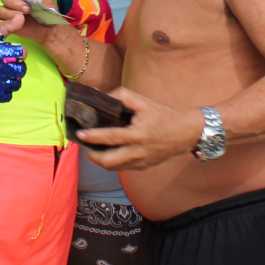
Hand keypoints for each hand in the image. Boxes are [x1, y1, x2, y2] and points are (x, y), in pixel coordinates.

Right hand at [0, 0, 55, 37]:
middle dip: (14, 2)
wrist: (50, 28)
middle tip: (27, 9)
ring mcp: (8, 11)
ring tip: (22, 18)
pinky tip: (16, 24)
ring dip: (10, 13)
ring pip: (1, 9)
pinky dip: (5, 23)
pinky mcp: (7, 23)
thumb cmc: (48, 11)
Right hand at [0, 24, 26, 102]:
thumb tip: (21, 16)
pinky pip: (8, 95)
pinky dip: (6, 91)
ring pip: (16, 83)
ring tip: (4, 73)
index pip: (22, 54)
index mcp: (1, 53)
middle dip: (17, 65)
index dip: (18, 52)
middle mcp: (1, 69)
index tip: (10, 52)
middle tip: (7, 63)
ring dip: (13, 78)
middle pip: (21, 70)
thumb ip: (7, 25)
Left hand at [74, 88, 202, 169]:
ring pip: (112, 168)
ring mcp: (140, 162)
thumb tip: (103, 97)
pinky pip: (121, 168)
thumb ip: (122, 96)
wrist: (185, 134)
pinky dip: (111, 161)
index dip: (93, 137)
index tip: (80, 134)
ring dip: (99, 160)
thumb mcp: (144, 102)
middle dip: (91, 156)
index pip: (110, 138)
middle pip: (107, 162)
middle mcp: (138, 152)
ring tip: (93, 148)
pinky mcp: (142, 167)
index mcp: (138, 134)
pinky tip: (108, 151)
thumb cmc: (163, 116)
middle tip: (85, 145)